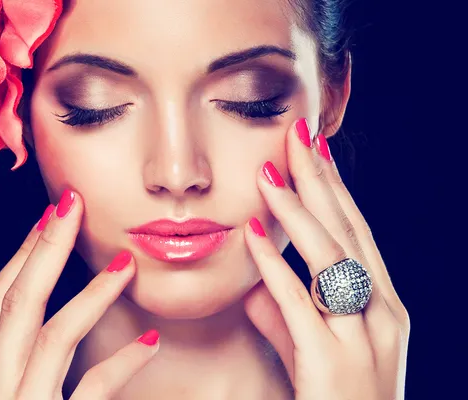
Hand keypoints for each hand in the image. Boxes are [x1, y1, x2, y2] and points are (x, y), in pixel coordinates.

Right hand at [0, 190, 158, 399]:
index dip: (22, 256)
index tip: (48, 217)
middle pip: (18, 304)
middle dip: (46, 249)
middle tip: (73, 204)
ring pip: (55, 337)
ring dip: (92, 294)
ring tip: (125, 263)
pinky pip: (92, 389)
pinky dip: (122, 364)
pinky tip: (150, 341)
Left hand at [243, 119, 409, 399]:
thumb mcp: (311, 349)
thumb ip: (284, 314)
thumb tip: (254, 284)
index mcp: (382, 304)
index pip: (356, 232)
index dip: (335, 188)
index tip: (314, 150)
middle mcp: (381, 313)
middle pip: (347, 231)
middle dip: (320, 181)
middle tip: (298, 136)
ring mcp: (361, 338)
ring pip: (330, 259)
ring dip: (297, 213)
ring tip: (268, 175)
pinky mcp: (331, 365)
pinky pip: (299, 304)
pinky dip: (274, 267)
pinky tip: (252, 237)